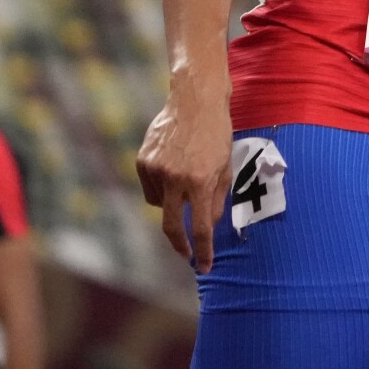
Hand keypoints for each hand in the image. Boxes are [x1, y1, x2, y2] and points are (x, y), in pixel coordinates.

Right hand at [135, 81, 232, 272]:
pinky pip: (150, 189)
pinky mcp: (142, 162)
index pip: (201, 227)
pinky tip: (172, 168)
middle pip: (172, 226)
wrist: (195, 102)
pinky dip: (161, 188)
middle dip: (180, 245)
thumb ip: (218, 198)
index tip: (203, 266)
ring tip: (186, 179)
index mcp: (201, 181)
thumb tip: (208, 225)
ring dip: (172, 204)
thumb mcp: (226, 166)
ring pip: (160, 205)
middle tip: (187, 254)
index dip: (203, 250)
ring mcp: (156, 171)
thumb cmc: (217, 134)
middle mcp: (176, 179)